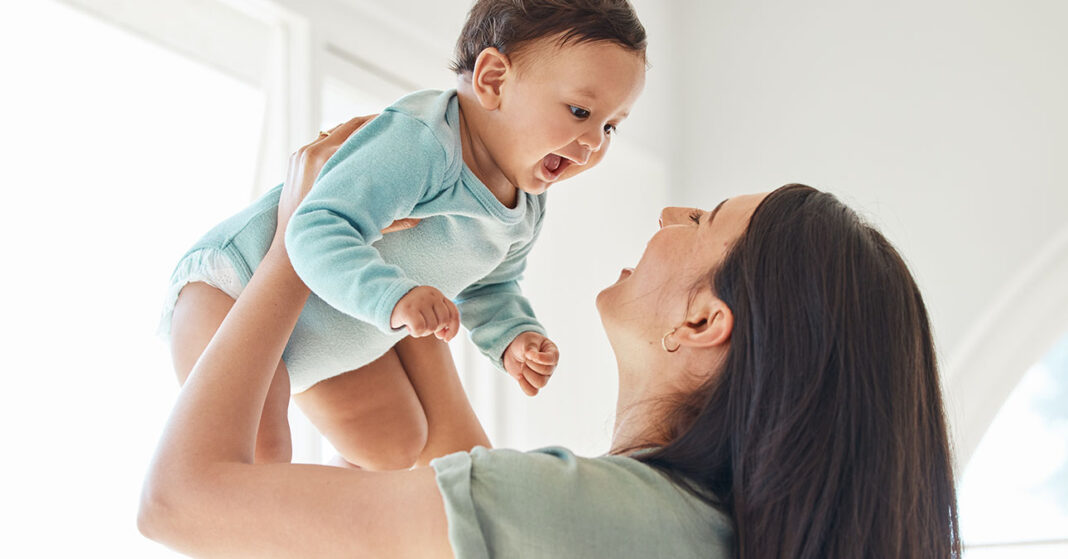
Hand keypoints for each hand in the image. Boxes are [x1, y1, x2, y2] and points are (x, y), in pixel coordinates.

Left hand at [271, 115, 420, 249]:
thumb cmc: (331, 236)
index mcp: (331, 160)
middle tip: (391, 126)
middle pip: (350, 125)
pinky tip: (351, 150)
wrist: (292, 247)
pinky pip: (320, 142)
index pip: (362, 128)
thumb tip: (422, 216)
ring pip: (334, 132)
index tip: (399, 124)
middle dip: (371, 124)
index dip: (382, 123)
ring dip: (354, 133)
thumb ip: (396, 218)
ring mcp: (302, 153)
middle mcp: (315, 152)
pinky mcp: (295, 158)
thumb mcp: (367, 226)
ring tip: (373, 137)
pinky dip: (337, 143)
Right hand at [390, 286, 460, 341]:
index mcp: (437, 294)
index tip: (445, 338)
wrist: (386, 300)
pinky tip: (408, 327)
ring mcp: (420, 301)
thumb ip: (439, 319)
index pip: (453, 313)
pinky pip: (420, 329)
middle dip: (433, 329)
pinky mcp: (409, 310)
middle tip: (421, 325)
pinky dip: (415, 333)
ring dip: (423, 331)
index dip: (453, 328)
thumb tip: (445, 336)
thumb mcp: (428, 309)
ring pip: (431, 327)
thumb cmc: (410, 309)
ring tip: (413, 324)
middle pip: (442, 322)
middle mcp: (431, 295)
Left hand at [502, 332, 558, 396]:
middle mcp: (550, 367)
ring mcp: (543, 377)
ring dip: (527, 374)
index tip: (528, 354)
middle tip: (525, 358)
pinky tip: (520, 376)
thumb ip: (531, 348)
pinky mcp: (534, 385)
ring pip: (540, 383)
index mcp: (552, 353)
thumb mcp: (527, 341)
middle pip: (545, 372)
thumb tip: (531, 356)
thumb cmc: (525, 343)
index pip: (552, 359)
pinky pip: (532, 392)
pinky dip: (524, 385)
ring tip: (523, 366)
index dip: (540, 358)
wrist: (514, 351)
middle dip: (530, 364)